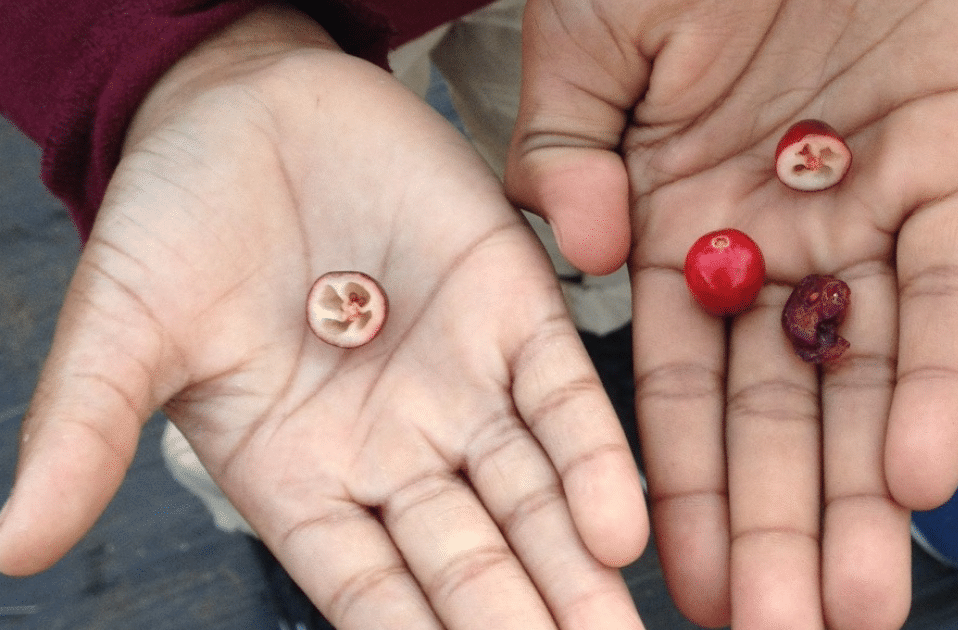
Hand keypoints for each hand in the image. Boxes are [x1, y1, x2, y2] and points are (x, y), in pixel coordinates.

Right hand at [0, 7, 647, 629]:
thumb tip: (12, 548)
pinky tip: (623, 525)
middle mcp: (397, 450)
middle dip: (521, 622)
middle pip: (469, 561)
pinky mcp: (513, 309)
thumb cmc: (175, 223)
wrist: (249, 106)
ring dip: (577, 568)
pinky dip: (592, 457)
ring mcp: (462, 384)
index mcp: (305, 479)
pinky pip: (563, 395)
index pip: (370, 592)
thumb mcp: (124, 330)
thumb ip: (87, 433)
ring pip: (532, 495)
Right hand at [507, 1, 957, 627]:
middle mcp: (765, 241)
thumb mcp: (585, 35)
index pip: (669, 387)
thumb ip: (562, 145)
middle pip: (769, 411)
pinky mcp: (945, 171)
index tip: (675, 579)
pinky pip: (939, 292)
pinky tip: (917, 476)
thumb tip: (578, 257)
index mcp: (671, 223)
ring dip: (857, 494)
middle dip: (771, 524)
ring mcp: (854, 215)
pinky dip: (928, 380)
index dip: (677, 485)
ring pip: (857, 379)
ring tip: (854, 603)